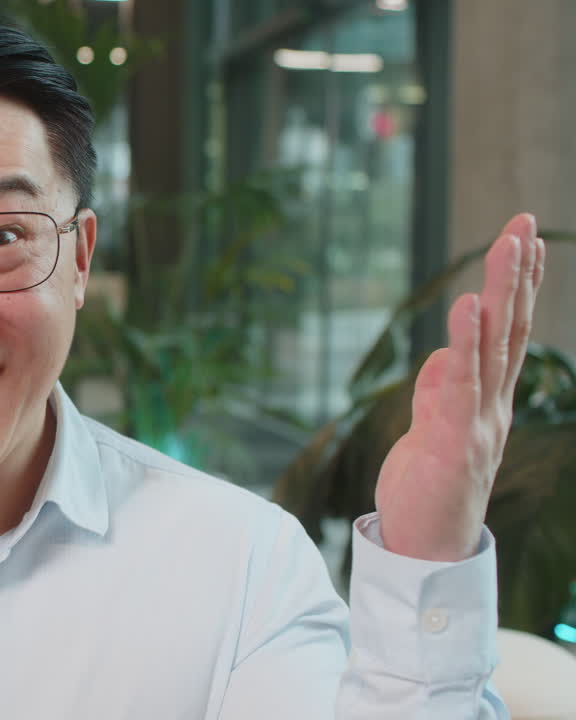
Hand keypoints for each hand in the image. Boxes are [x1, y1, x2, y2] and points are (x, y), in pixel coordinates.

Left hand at [374, 214, 544, 560]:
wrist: (428, 550)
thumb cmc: (430, 489)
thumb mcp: (433, 429)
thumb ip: (440, 391)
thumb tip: (443, 356)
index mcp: (489, 402)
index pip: (509, 333)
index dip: (519, 287)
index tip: (527, 240)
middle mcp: (491, 406)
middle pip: (509, 329)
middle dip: (517, 275)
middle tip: (524, 223)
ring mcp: (476, 422)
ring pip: (492, 348)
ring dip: (499, 295)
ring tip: (506, 246)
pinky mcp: (452, 441)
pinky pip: (459, 386)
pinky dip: (463, 345)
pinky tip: (466, 308)